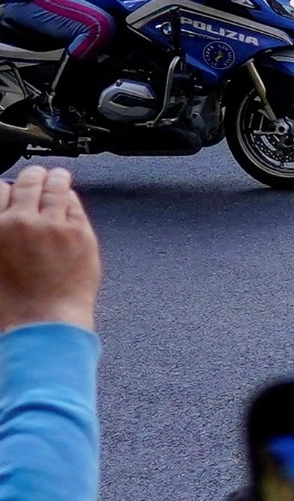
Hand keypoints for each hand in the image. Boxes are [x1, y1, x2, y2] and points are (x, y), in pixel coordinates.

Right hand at [0, 168, 98, 333]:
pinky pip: (74, 204)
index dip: (6, 189)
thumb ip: (1, 235)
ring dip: (55, 179)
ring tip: (56, 177)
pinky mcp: (79, 232)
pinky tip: (68, 198)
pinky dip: (69, 197)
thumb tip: (6, 216)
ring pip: (55, 186)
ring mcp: (52, 225)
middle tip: (35, 177)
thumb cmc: (12, 305)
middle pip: (27, 182)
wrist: (42, 324)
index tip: (9, 191)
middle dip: (31, 177)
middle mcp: (20, 222)